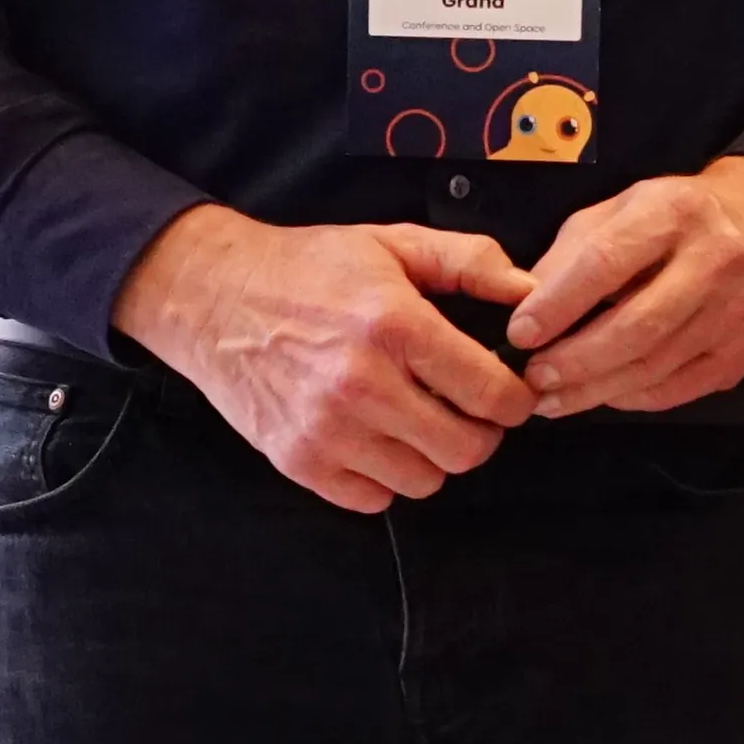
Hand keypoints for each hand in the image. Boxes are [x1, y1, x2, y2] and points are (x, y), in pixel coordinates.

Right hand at [110, 207, 533, 511]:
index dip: (515, 399)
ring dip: (431, 457)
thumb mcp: (393, 244)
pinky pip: (373, 499)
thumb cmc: (310, 269)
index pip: (491, 394)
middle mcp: (361, 384)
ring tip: (415, 420)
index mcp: (393, 325)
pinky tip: (375, 438)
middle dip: (479, 433)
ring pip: (423, 481)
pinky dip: (383, 478)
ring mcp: (327, 430)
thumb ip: (470, 262)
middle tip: (465, 410)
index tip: (507, 392)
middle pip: (465, 450)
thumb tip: (530, 290)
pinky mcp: (299, 462)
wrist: (213, 298)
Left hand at [511, 158, 743, 417]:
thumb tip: (524, 306)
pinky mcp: (743, 353)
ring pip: (654, 366)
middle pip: (635, 326)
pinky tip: (603, 394)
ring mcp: (735, 311)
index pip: (606, 263)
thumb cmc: (677, 219)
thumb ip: (571, 254)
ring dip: (594, 389)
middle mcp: (714, 260)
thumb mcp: (620, 210)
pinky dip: (631, 397)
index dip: (558, 305)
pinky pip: (676, 389)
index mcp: (674, 212)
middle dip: (575, 360)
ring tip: (554, 397)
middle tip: (534, 378)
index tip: (520, 333)